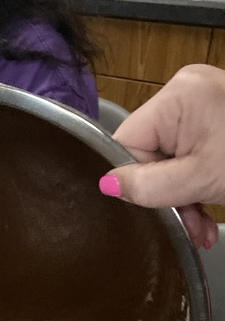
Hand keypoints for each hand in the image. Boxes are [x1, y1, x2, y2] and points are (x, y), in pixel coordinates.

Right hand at [100, 65, 224, 250]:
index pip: (127, 143)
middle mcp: (186, 91)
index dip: (133, 180)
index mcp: (178, 97)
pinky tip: (209, 211)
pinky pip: (191, 153)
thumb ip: (148, 186)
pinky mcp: (216, 115)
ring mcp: (203, 102)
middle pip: (150, 154)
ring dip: (183, 199)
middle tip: (185, 228)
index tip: (152, 209)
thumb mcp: (200, 180)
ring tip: (202, 229)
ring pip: (172, 159)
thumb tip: (106, 186)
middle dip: (167, 197)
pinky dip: (198, 183)